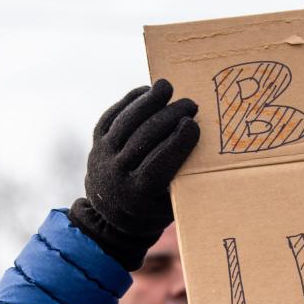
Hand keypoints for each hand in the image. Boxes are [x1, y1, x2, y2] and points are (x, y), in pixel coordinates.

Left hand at [69, 80, 199, 269]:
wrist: (108, 216)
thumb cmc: (152, 210)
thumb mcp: (169, 206)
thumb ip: (183, 182)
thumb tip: (207, 154)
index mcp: (137, 193)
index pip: (159, 163)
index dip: (177, 142)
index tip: (193, 125)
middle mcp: (116, 173)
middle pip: (144, 138)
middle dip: (169, 116)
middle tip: (191, 104)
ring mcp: (102, 154)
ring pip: (127, 122)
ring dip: (149, 101)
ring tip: (167, 87)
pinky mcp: (96, 140)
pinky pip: (113, 115)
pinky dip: (130, 101)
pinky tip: (147, 91)